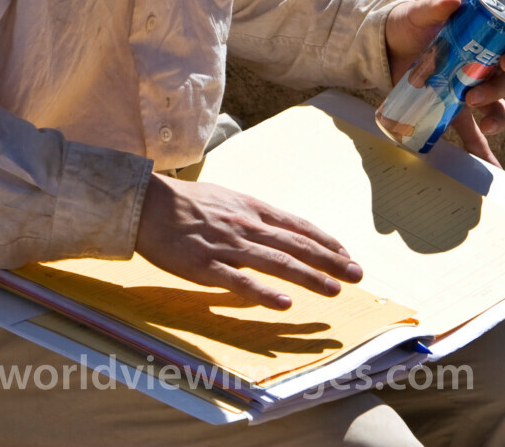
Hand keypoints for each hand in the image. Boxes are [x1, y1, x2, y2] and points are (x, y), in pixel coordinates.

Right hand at [134, 174, 362, 310]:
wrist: (147, 204)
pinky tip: (284, 304)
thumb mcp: (226, 199)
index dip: (325, 241)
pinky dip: (264, 293)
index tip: (346, 255)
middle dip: (330, 261)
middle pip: (296, 245)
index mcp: (251, 209)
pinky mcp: (206, 267)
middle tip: (357, 275)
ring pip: (277, 263)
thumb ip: (252, 215)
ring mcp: (227, 247)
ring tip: (334, 291)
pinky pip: (239, 282)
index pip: (298, 226)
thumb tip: (277, 229)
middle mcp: (246, 226)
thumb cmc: (186, 203)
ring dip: (309, 278)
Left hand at [385, 0, 504, 166]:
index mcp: (482, 40)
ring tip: (484, 126)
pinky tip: (490, 167)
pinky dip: (483, 149)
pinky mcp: (454, 109)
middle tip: (473, 95)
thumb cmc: (408, 25)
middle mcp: (483, 66)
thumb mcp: (417, 14)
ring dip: (497, 118)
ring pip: (498, 107)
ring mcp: (471, 89)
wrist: (385, 46)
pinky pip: (474, 133)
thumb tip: (453, 1)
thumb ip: (433, 7)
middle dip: (497, 91)